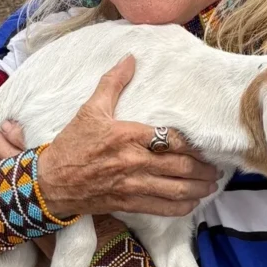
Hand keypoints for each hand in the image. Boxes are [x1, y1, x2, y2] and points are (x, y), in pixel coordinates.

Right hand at [32, 56, 219, 219]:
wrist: (50, 182)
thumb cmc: (71, 144)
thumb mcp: (90, 109)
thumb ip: (112, 84)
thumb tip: (130, 58)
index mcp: (128, 136)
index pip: (171, 139)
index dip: (193, 145)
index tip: (204, 147)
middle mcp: (134, 161)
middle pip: (180, 166)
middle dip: (203, 169)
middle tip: (215, 169)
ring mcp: (132, 185)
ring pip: (175, 189)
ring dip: (198, 188)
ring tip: (210, 186)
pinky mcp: (127, 203)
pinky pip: (161, 208)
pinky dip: (181, 207)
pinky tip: (192, 204)